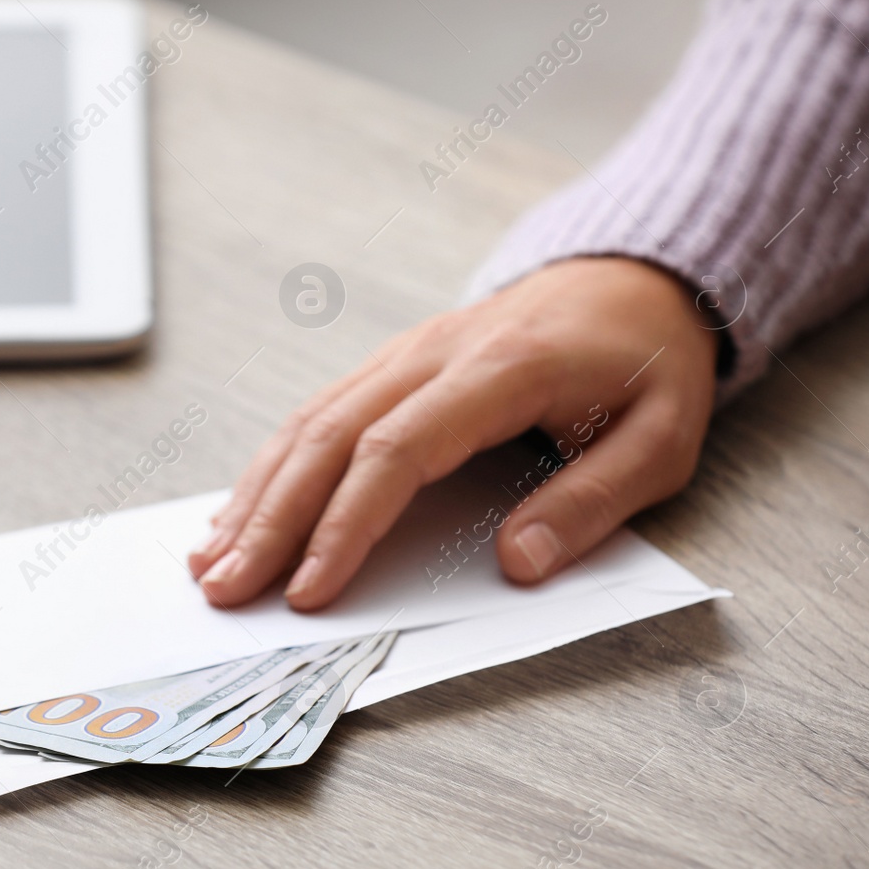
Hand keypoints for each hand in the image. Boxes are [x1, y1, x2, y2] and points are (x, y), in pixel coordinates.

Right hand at [188, 257, 718, 609]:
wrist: (635, 277)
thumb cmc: (649, 365)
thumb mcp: (660, 439)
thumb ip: (592, 501)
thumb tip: (516, 565)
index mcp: (500, 370)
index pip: (396, 451)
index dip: (345, 525)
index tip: (309, 591)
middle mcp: (433, 355)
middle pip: (327, 437)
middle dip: (268, 520)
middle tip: (222, 588)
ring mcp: (404, 354)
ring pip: (307, 423)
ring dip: (252, 496)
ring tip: (208, 562)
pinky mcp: (391, 365)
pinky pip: (316, 415)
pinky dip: (270, 469)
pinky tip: (239, 513)